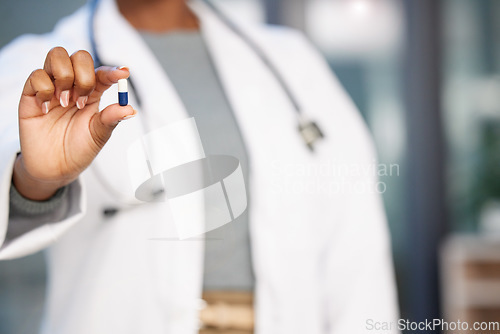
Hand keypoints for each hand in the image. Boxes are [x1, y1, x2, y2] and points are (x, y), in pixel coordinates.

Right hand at [13, 47, 135, 200]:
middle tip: (82, 101)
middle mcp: (73, 85)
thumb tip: (130, 109)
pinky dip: (45, 89)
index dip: (112, 71)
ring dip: (65, 77)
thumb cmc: (79, 149)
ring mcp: (52, 87)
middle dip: (84, 75)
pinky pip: (37, 75)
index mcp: (93, 93)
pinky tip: (47, 109)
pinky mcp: (31, 94)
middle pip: (79, 56)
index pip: (102, 73)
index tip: (123, 75)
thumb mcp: (99, 135)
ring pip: (57, 55)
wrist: (55, 168)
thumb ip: (111, 119)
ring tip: (65, 103)